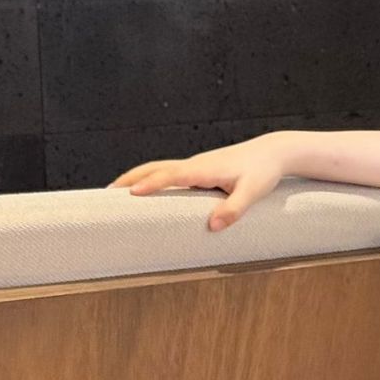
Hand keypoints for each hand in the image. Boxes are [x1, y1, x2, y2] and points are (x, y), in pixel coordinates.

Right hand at [107, 132, 287, 231]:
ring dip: (136, 178)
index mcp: (203, 169)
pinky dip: (151, 180)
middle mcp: (194, 165)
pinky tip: (147, 193)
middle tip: (106, 195)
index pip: (170, 175)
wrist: (272, 153)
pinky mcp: (199, 171)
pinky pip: (168, 174)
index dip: (150, 184)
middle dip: (130, 179)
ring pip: (158, 169)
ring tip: (116, 194)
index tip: (130, 194)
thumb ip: (234, 209)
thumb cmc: (263, 172)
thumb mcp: (252, 193)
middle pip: (154, 168)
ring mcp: (195, 167)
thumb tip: (212, 226)